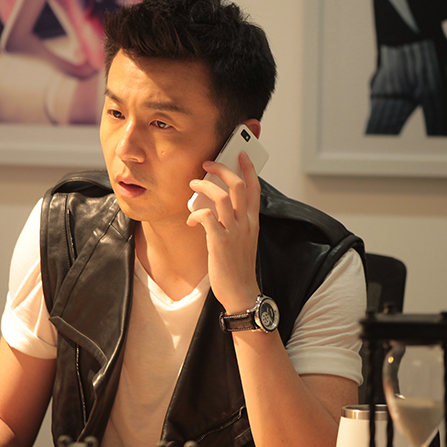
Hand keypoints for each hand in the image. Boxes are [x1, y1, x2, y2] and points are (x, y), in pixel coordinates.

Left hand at [186, 151, 261, 313]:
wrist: (242, 292)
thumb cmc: (238, 267)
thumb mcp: (242, 240)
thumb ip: (233, 222)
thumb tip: (213, 206)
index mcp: (253, 222)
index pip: (255, 188)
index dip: (248, 168)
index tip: (240, 154)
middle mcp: (246, 224)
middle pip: (238, 186)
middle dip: (222, 169)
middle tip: (208, 163)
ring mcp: (234, 232)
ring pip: (221, 197)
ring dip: (204, 186)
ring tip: (193, 184)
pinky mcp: (220, 243)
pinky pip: (207, 218)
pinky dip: (196, 213)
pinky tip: (191, 218)